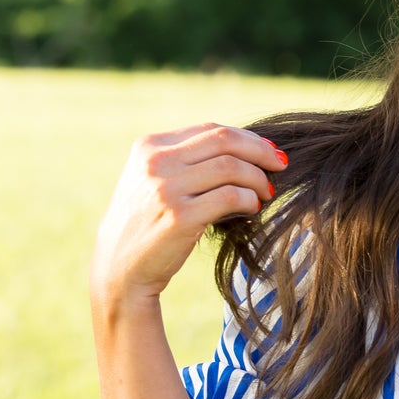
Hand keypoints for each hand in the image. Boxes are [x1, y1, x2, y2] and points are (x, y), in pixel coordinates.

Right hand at [90, 122, 287, 317]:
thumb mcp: (152, 180)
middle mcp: (155, 162)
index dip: (246, 138)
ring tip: (266, 192)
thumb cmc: (145, 224)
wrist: (119, 269)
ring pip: (231, 167)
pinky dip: (249, 199)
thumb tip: (243, 147)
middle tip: (280, 165)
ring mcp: (166, 188)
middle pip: (224, 141)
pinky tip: (253, 207)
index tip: (267, 150)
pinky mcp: (179, 216)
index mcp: (148, 146)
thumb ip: (185, 160)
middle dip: (260, 151)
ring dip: (257, 178)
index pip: (210, 129)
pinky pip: (229, 197)